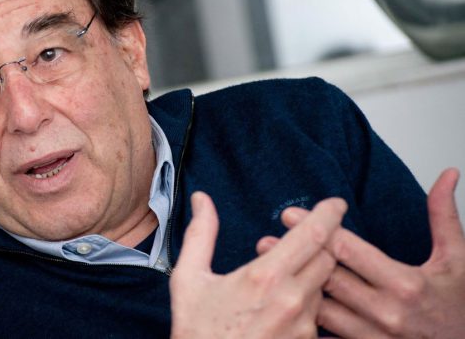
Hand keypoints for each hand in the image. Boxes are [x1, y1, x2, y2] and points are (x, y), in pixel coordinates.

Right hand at [169, 191, 346, 338]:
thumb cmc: (196, 331)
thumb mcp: (189, 279)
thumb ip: (200, 234)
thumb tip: (201, 199)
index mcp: (264, 277)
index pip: (313, 235)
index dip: (329, 214)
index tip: (335, 204)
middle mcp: (291, 301)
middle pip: (327, 258)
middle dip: (318, 245)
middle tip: (302, 241)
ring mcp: (303, 328)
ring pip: (323, 287)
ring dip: (311, 276)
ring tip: (284, 279)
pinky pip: (317, 316)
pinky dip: (306, 304)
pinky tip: (282, 307)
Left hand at [259, 168, 464, 337]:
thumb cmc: (460, 307)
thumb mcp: (458, 259)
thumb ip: (444, 216)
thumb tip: (447, 175)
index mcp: (404, 284)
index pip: (348, 250)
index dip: (316, 228)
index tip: (290, 214)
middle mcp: (386, 312)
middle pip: (327, 277)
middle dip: (294, 257)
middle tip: (265, 240)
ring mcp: (374, 336)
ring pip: (321, 309)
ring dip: (294, 288)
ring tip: (266, 270)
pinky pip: (327, 336)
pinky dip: (308, 320)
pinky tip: (288, 306)